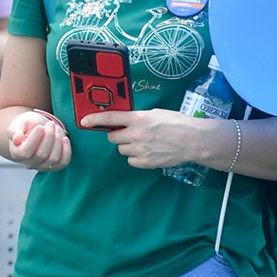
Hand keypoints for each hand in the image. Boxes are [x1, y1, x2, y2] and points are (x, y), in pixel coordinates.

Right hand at [9, 109, 70, 169]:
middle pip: (42, 155)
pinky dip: (66, 150)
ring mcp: (42, 167)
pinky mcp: (55, 166)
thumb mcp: (18, 123)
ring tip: (56, 129)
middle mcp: (29, 163)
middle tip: (50, 124)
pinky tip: (64, 138)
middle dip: (49, 136)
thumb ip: (14, 131)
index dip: (34, 139)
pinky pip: (63, 162)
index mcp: (17, 154)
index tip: (40, 127)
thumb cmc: (26, 125)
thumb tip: (16, 140)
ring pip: (53, 159)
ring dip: (58, 141)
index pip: (25, 152)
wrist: (37, 128)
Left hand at [79, 107, 208, 170]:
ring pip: (122, 150)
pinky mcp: (145, 162)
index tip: (84, 121)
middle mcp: (136, 134)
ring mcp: (140, 150)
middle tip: (132, 134)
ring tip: (145, 144)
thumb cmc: (176, 123)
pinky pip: (131, 160)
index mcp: (138, 118)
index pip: (110, 118)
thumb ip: (138, 118)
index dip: (95, 119)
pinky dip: (136, 157)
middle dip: (119, 135)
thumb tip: (124, 122)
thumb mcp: (155, 114)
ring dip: (128, 147)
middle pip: (113, 137)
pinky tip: (148, 153)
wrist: (192, 140)